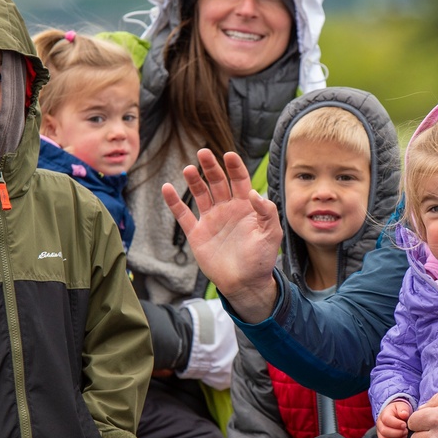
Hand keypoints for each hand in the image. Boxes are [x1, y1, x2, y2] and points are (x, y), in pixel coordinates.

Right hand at [162, 149, 281, 322]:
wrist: (245, 284)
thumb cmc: (262, 259)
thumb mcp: (271, 234)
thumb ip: (267, 212)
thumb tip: (253, 192)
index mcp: (246, 207)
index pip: (239, 180)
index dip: (234, 167)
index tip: (229, 155)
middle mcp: (227, 209)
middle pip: (218, 182)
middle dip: (211, 167)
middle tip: (204, 153)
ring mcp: (211, 220)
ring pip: (200, 194)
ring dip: (194, 181)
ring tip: (189, 169)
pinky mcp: (197, 234)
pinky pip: (183, 215)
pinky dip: (174, 202)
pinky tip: (167, 188)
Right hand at [376, 400, 411, 437]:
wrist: (397, 416)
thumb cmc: (400, 411)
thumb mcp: (402, 406)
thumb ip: (403, 409)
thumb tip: (404, 414)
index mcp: (384, 415)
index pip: (386, 420)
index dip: (396, 424)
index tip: (405, 425)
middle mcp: (380, 425)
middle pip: (384, 431)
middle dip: (398, 433)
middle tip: (406, 431)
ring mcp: (380, 434)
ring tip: (404, 436)